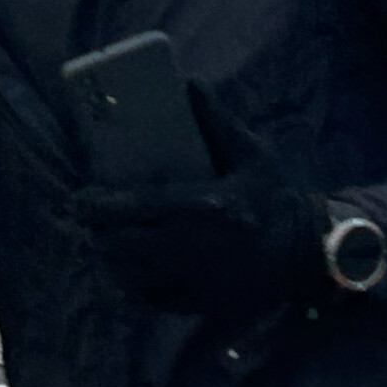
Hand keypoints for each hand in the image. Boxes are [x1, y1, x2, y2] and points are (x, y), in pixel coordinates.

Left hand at [77, 111, 325, 322]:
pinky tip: (129, 269)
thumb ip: (216, 120)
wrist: (306, 252)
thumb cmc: (273, 198)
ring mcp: (193, 280)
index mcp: (201, 206)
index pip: (131, 208)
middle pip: (119, 244)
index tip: (80, 198)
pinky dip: (132, 284)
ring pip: (127, 275)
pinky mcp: (197, 304)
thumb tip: (188, 83)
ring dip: (109, 258)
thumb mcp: (251, 153)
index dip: (95, 206)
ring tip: (104, 242)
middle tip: (90, 218)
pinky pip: (148, 298)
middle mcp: (191, 247)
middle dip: (96, 232)